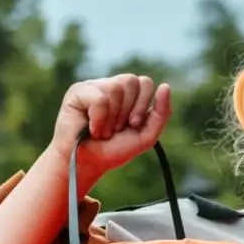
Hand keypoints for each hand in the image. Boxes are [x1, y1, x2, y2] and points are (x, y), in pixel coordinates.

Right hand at [50, 74, 171, 188]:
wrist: (88, 163)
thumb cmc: (115, 149)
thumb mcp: (146, 135)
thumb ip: (161, 113)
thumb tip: (166, 86)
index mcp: (130, 95)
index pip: (145, 82)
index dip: (142, 104)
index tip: (133, 124)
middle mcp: (112, 86)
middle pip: (132, 81)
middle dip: (128, 110)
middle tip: (117, 128)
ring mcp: (94, 86)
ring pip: (115, 88)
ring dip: (112, 118)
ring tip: (103, 130)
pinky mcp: (78, 91)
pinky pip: (99, 98)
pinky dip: (99, 119)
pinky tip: (92, 128)